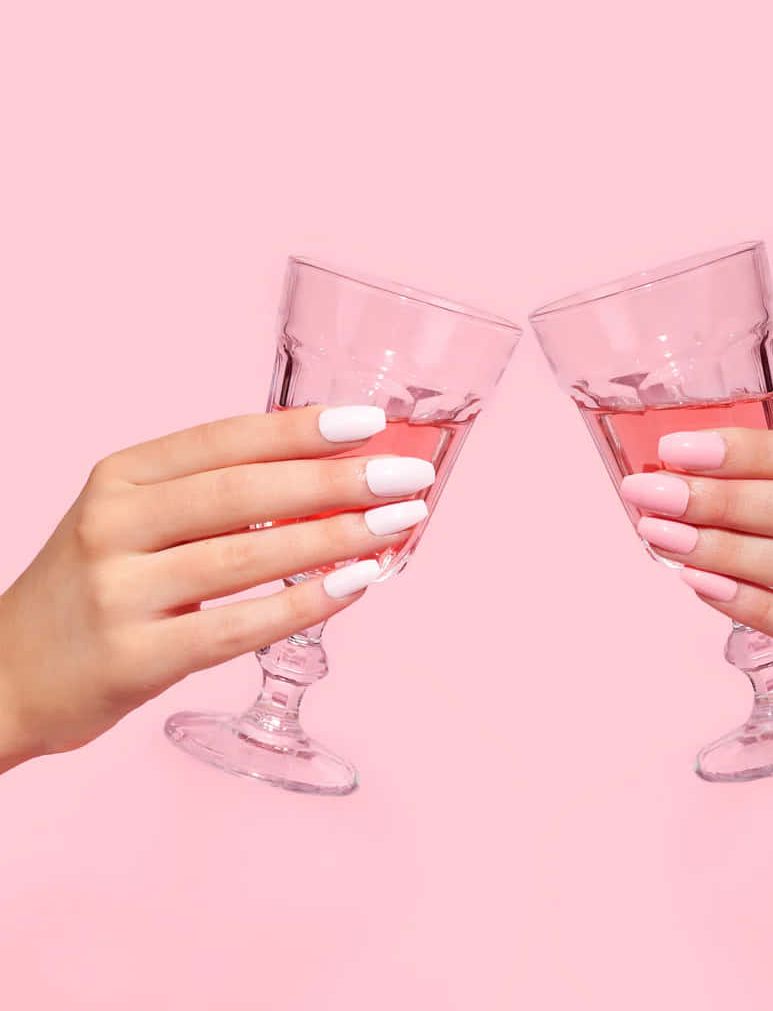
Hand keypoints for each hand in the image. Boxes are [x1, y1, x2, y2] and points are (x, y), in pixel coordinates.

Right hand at [0, 405, 434, 771]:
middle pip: (245, 491)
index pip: (225, 439)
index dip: (303, 428)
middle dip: (338, 481)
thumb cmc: (95, 586)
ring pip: (249, 555)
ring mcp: (120, 592)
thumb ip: (211, 495)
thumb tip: (325, 477)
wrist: (7, 675)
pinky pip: (239, 627)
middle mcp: (114, 524)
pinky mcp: (134, 658)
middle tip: (408, 477)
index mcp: (121, 478)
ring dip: (336, 537)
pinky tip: (356, 584)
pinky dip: (306, 605)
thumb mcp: (131, 519)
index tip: (372, 422)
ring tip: (397, 524)